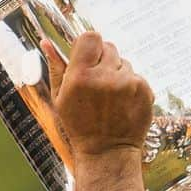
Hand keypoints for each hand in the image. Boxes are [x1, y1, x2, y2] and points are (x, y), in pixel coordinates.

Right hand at [41, 33, 153, 158]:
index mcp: (81, 77)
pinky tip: (122, 104)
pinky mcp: (144, 91)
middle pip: (108, 47)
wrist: (107, 153)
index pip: (91, 37)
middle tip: (97, 83)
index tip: (87, 56)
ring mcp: (128, 84)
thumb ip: (56, 68)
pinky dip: (130, 86)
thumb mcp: (60, 99)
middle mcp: (105, 77)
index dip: (89, 44)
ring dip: (117, 74)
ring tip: (109, 98)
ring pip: (123, 62)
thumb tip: (46, 42)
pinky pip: (136, 76)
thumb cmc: (79, 126)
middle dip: (103, 60)